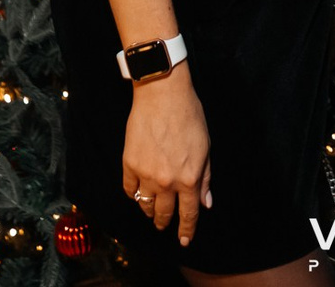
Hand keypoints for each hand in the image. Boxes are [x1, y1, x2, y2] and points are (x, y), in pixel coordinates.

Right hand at [122, 65, 211, 245]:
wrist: (162, 95)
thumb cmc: (189, 116)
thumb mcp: (206, 147)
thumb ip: (205, 178)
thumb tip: (206, 203)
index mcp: (189, 178)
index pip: (189, 213)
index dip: (186, 230)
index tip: (184, 241)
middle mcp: (166, 182)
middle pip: (163, 213)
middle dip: (164, 223)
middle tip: (164, 226)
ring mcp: (145, 174)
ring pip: (144, 205)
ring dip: (149, 211)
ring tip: (151, 211)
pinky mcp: (128, 164)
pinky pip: (128, 189)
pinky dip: (133, 194)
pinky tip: (137, 192)